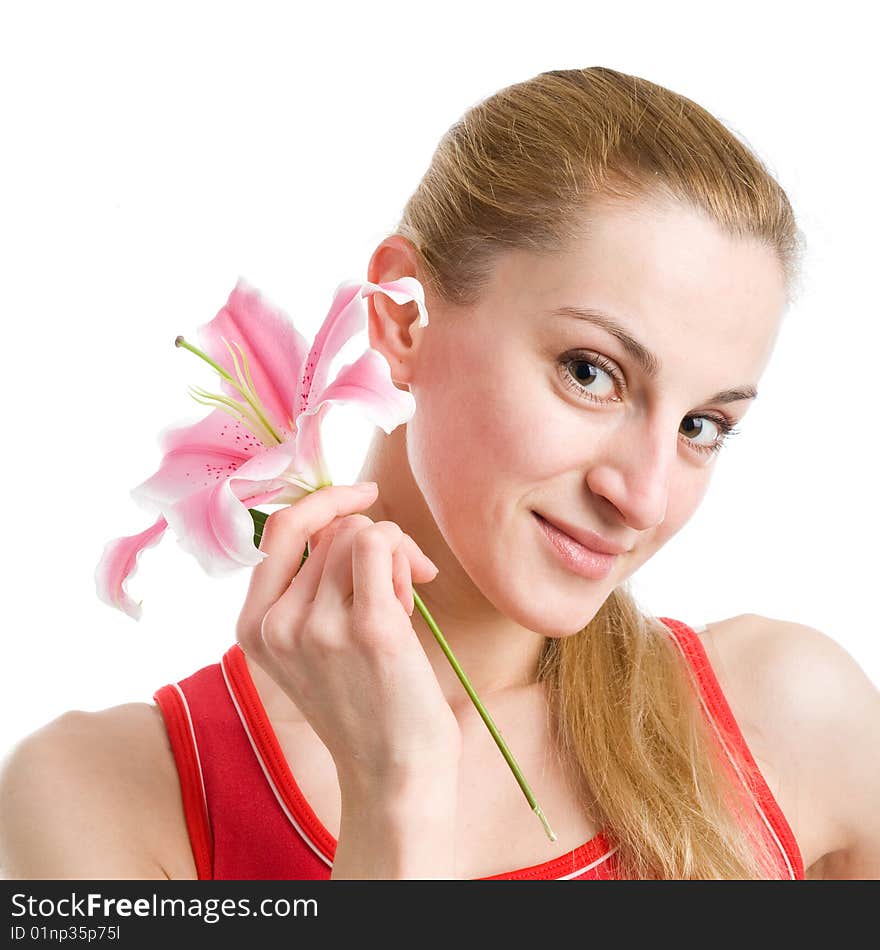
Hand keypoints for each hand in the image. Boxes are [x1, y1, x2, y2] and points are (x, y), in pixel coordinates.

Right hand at [235, 483, 462, 788]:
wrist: (394, 774)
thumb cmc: (366, 703)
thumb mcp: (313, 644)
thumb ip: (313, 583)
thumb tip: (348, 514)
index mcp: (254, 625)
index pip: (279, 529)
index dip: (325, 502)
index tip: (364, 493)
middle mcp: (277, 623)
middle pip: (334, 529)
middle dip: (375, 543)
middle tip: (399, 586)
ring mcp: (318, 625)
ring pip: (362, 532)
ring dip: (394, 556)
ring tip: (399, 607)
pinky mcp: (367, 628)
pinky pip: (382, 544)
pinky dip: (406, 557)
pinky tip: (414, 596)